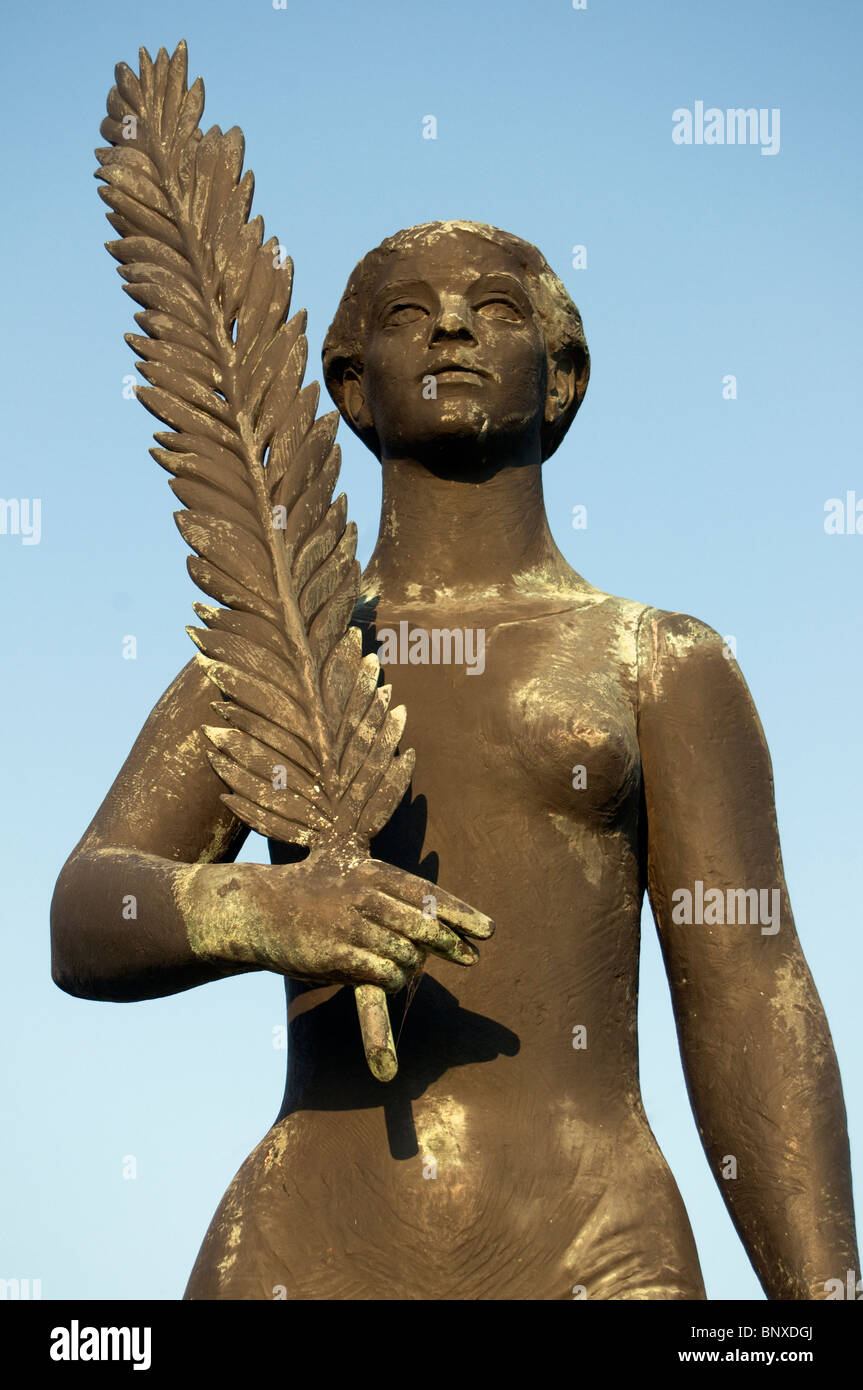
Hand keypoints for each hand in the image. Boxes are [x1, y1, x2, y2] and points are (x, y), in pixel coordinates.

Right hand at [186, 849, 494, 991]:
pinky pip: (381, 976)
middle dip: (450, 944)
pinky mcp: (337, 956)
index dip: (462, 914)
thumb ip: (388, 888)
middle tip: (469, 957)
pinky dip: (387, 979)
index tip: (489, 931)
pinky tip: (379, 975)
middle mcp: (366, 896)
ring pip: (405, 957)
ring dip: (407, 967)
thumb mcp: (349, 869)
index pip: (428, 894)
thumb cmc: (310, 889)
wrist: (258, 907)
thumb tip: (434, 915)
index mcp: (373, 872)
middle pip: (424, 927)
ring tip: (393, 965)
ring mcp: (352, 926)